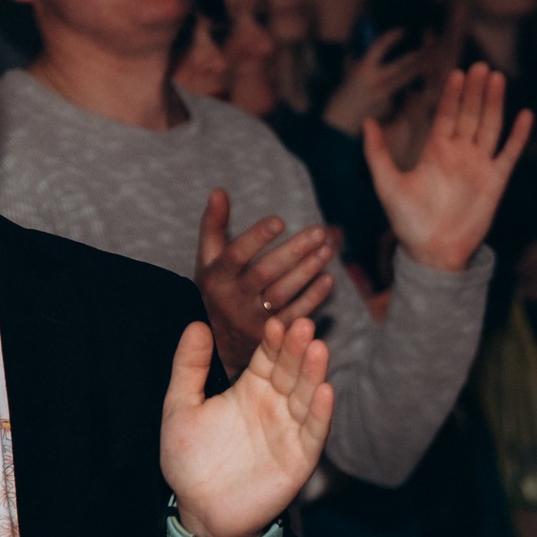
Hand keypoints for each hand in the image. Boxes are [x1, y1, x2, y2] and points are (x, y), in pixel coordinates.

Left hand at [160, 317, 332, 536]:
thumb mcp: (181, 407)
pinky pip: (314, 432)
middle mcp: (275, 405)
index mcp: (250, 389)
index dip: (274, 341)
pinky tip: (325, 391)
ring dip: (313, 373)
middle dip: (297, 349)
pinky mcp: (300, 458)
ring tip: (317, 349)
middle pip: (291, 371)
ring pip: (306, 396)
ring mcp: (289, 430)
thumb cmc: (190, 460)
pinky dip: (321, 413)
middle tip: (302, 325)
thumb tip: (196, 324)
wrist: (200, 511)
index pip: (268, 357)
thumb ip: (189, 368)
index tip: (275, 322)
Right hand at [193, 188, 335, 373]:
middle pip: (265, 273)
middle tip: (319, 231)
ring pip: (282, 294)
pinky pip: (294, 316)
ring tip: (328, 249)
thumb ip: (213, 226)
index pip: (236, 255)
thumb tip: (219, 190)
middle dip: (294, 251)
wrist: (215, 346)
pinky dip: (313, 298)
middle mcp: (232, 300)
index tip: (280, 220)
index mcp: (216, 278)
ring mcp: (251, 320)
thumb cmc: (215, 291)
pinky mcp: (269, 337)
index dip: (257, 238)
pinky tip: (328, 279)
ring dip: (307, 271)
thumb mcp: (208, 261)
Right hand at [323, 29, 418, 134]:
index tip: (402, 30)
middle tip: (425, 47)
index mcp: (363, 68)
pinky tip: (404, 87)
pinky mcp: (390, 105)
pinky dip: (403, 87)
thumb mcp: (348, 68)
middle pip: (401, 65)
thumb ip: (357, 53)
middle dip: (415, 55)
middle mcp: (375, 80)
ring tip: (427, 61)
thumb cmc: (345, 90)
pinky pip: (400, 92)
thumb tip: (364, 35)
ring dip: (417, 68)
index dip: (392, 36)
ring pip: (406, 78)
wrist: (343, 118)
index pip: (380, 46)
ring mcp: (384, 94)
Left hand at [364, 62, 533, 272]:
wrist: (432, 254)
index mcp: (435, 151)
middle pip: (471, 114)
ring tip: (497, 78)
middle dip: (475, 91)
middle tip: (480, 66)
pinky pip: (509, 154)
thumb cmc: (408, 222)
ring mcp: (479, 166)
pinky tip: (525, 115)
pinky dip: (517, 136)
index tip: (457, 73)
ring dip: (495, 103)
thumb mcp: (387, 184)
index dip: (452, 95)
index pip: (446, 114)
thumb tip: (367, 121)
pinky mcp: (495, 182)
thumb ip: (377, 153)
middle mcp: (459, 153)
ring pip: (490, 127)